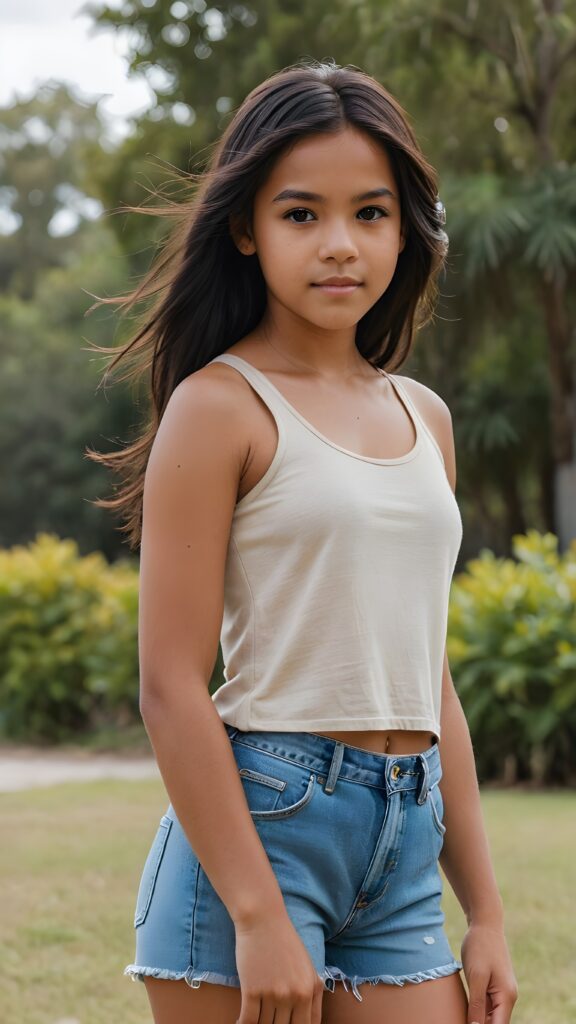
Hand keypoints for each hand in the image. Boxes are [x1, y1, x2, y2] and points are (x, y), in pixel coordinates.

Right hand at [234, 909, 323, 1023]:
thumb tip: (307, 1022)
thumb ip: (311, 994)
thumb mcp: (307, 967)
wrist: (262, 919)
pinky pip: (248, 1022)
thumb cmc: (284, 941)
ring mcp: (273, 993)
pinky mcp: (252, 990)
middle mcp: (295, 994)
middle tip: (268, 1020)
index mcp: (311, 990)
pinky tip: (238, 1023)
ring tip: (256, 1019)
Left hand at [461, 922, 518, 1023]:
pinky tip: (463, 1010)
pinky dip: (477, 1010)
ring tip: (459, 1016)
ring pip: (490, 1016)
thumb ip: (477, 1004)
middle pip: (494, 1023)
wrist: (484, 924)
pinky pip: (487, 1005)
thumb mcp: (476, 977)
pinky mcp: (494, 986)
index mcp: (507, 997)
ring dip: (477, 1019)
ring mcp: (501, 991)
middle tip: (458, 1019)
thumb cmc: (480, 947)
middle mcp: (508, 997)